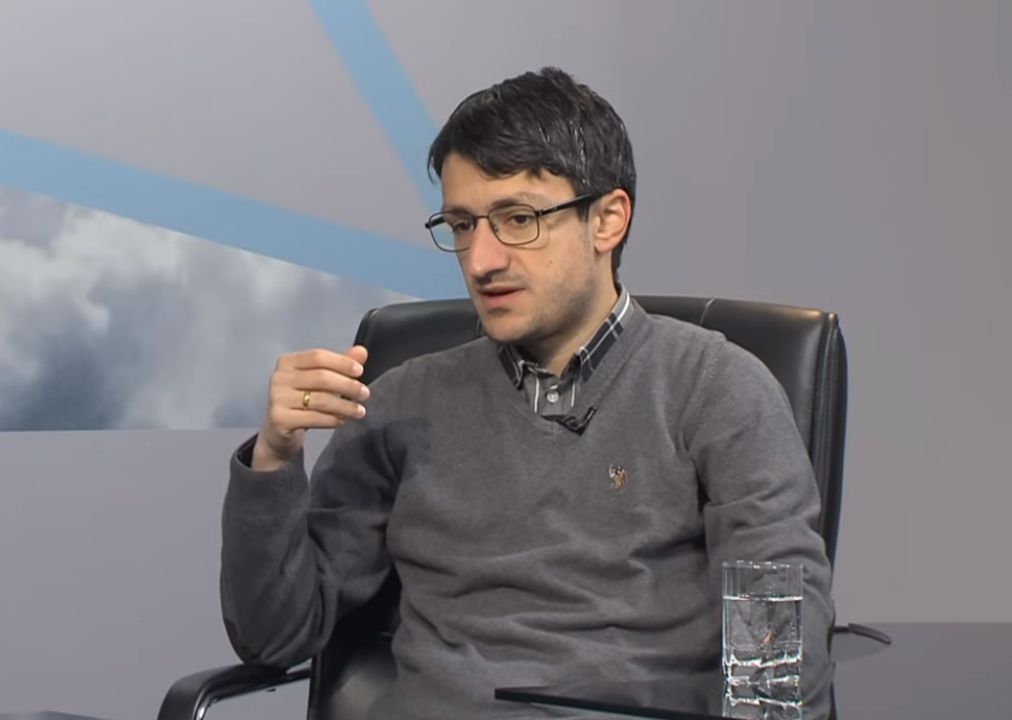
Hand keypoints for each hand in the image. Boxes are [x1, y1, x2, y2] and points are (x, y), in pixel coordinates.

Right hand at [251, 345, 370, 471]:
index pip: (318, 356)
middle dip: (348, 385)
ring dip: (345, 406)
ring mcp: (277, 399)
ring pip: (320, 399)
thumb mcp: (319, 381)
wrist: (278, 431)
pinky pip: (314, 418)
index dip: (341, 362)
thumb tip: (362, 352)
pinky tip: (342, 421)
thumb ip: (339, 365)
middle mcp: (279, 377)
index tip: (360, 371)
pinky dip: (333, 419)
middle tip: (365, 394)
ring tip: (360, 411)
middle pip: (321, 377)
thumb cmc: (301, 401)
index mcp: (288, 362)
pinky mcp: (280, 419)